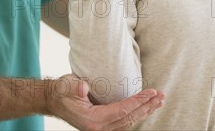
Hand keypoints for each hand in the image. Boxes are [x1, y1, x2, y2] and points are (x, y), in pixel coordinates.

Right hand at [48, 75, 164, 130]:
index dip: (138, 101)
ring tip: (158, 102)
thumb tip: (83, 88)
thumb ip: (76, 87)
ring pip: (129, 122)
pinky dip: (136, 114)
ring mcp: (102, 128)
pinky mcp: (103, 125)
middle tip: (161, 97)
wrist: (52, 100)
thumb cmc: (61, 92)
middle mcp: (99, 128)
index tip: (152, 93)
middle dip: (147, 107)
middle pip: (129, 118)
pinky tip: (145, 108)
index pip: (122, 111)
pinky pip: (124, 122)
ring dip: (144, 111)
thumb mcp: (67, 86)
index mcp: (93, 120)